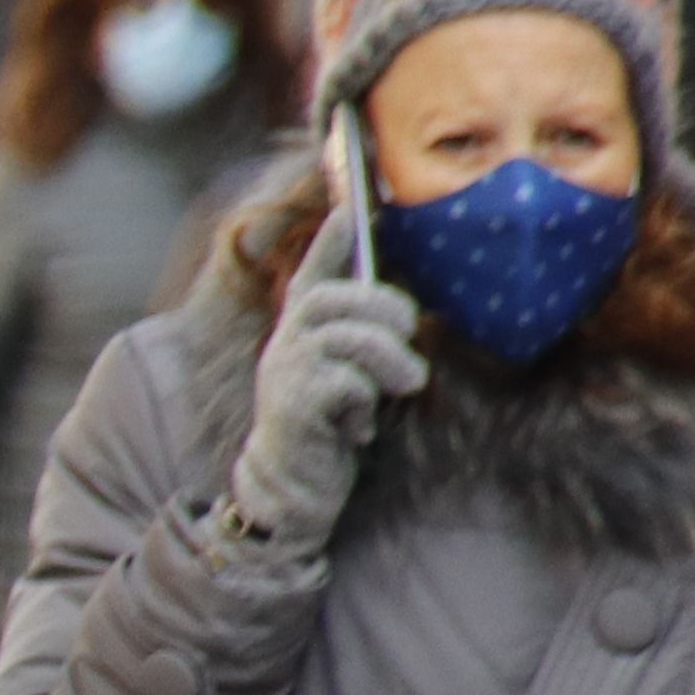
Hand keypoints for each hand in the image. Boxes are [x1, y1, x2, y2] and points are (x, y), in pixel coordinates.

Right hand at [221, 187, 424, 559]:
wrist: (291, 485)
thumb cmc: (328, 424)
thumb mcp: (344, 373)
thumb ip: (361, 338)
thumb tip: (401, 310)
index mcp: (298, 330)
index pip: (311, 274)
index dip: (330, 241)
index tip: (351, 209)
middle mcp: (286, 342)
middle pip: (341, 299)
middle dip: (387, 313)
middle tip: (408, 343)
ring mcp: (286, 371)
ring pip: (352, 339)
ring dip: (391, 362)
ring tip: (403, 386)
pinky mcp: (295, 403)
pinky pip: (348, 382)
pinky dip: (365, 404)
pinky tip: (359, 427)